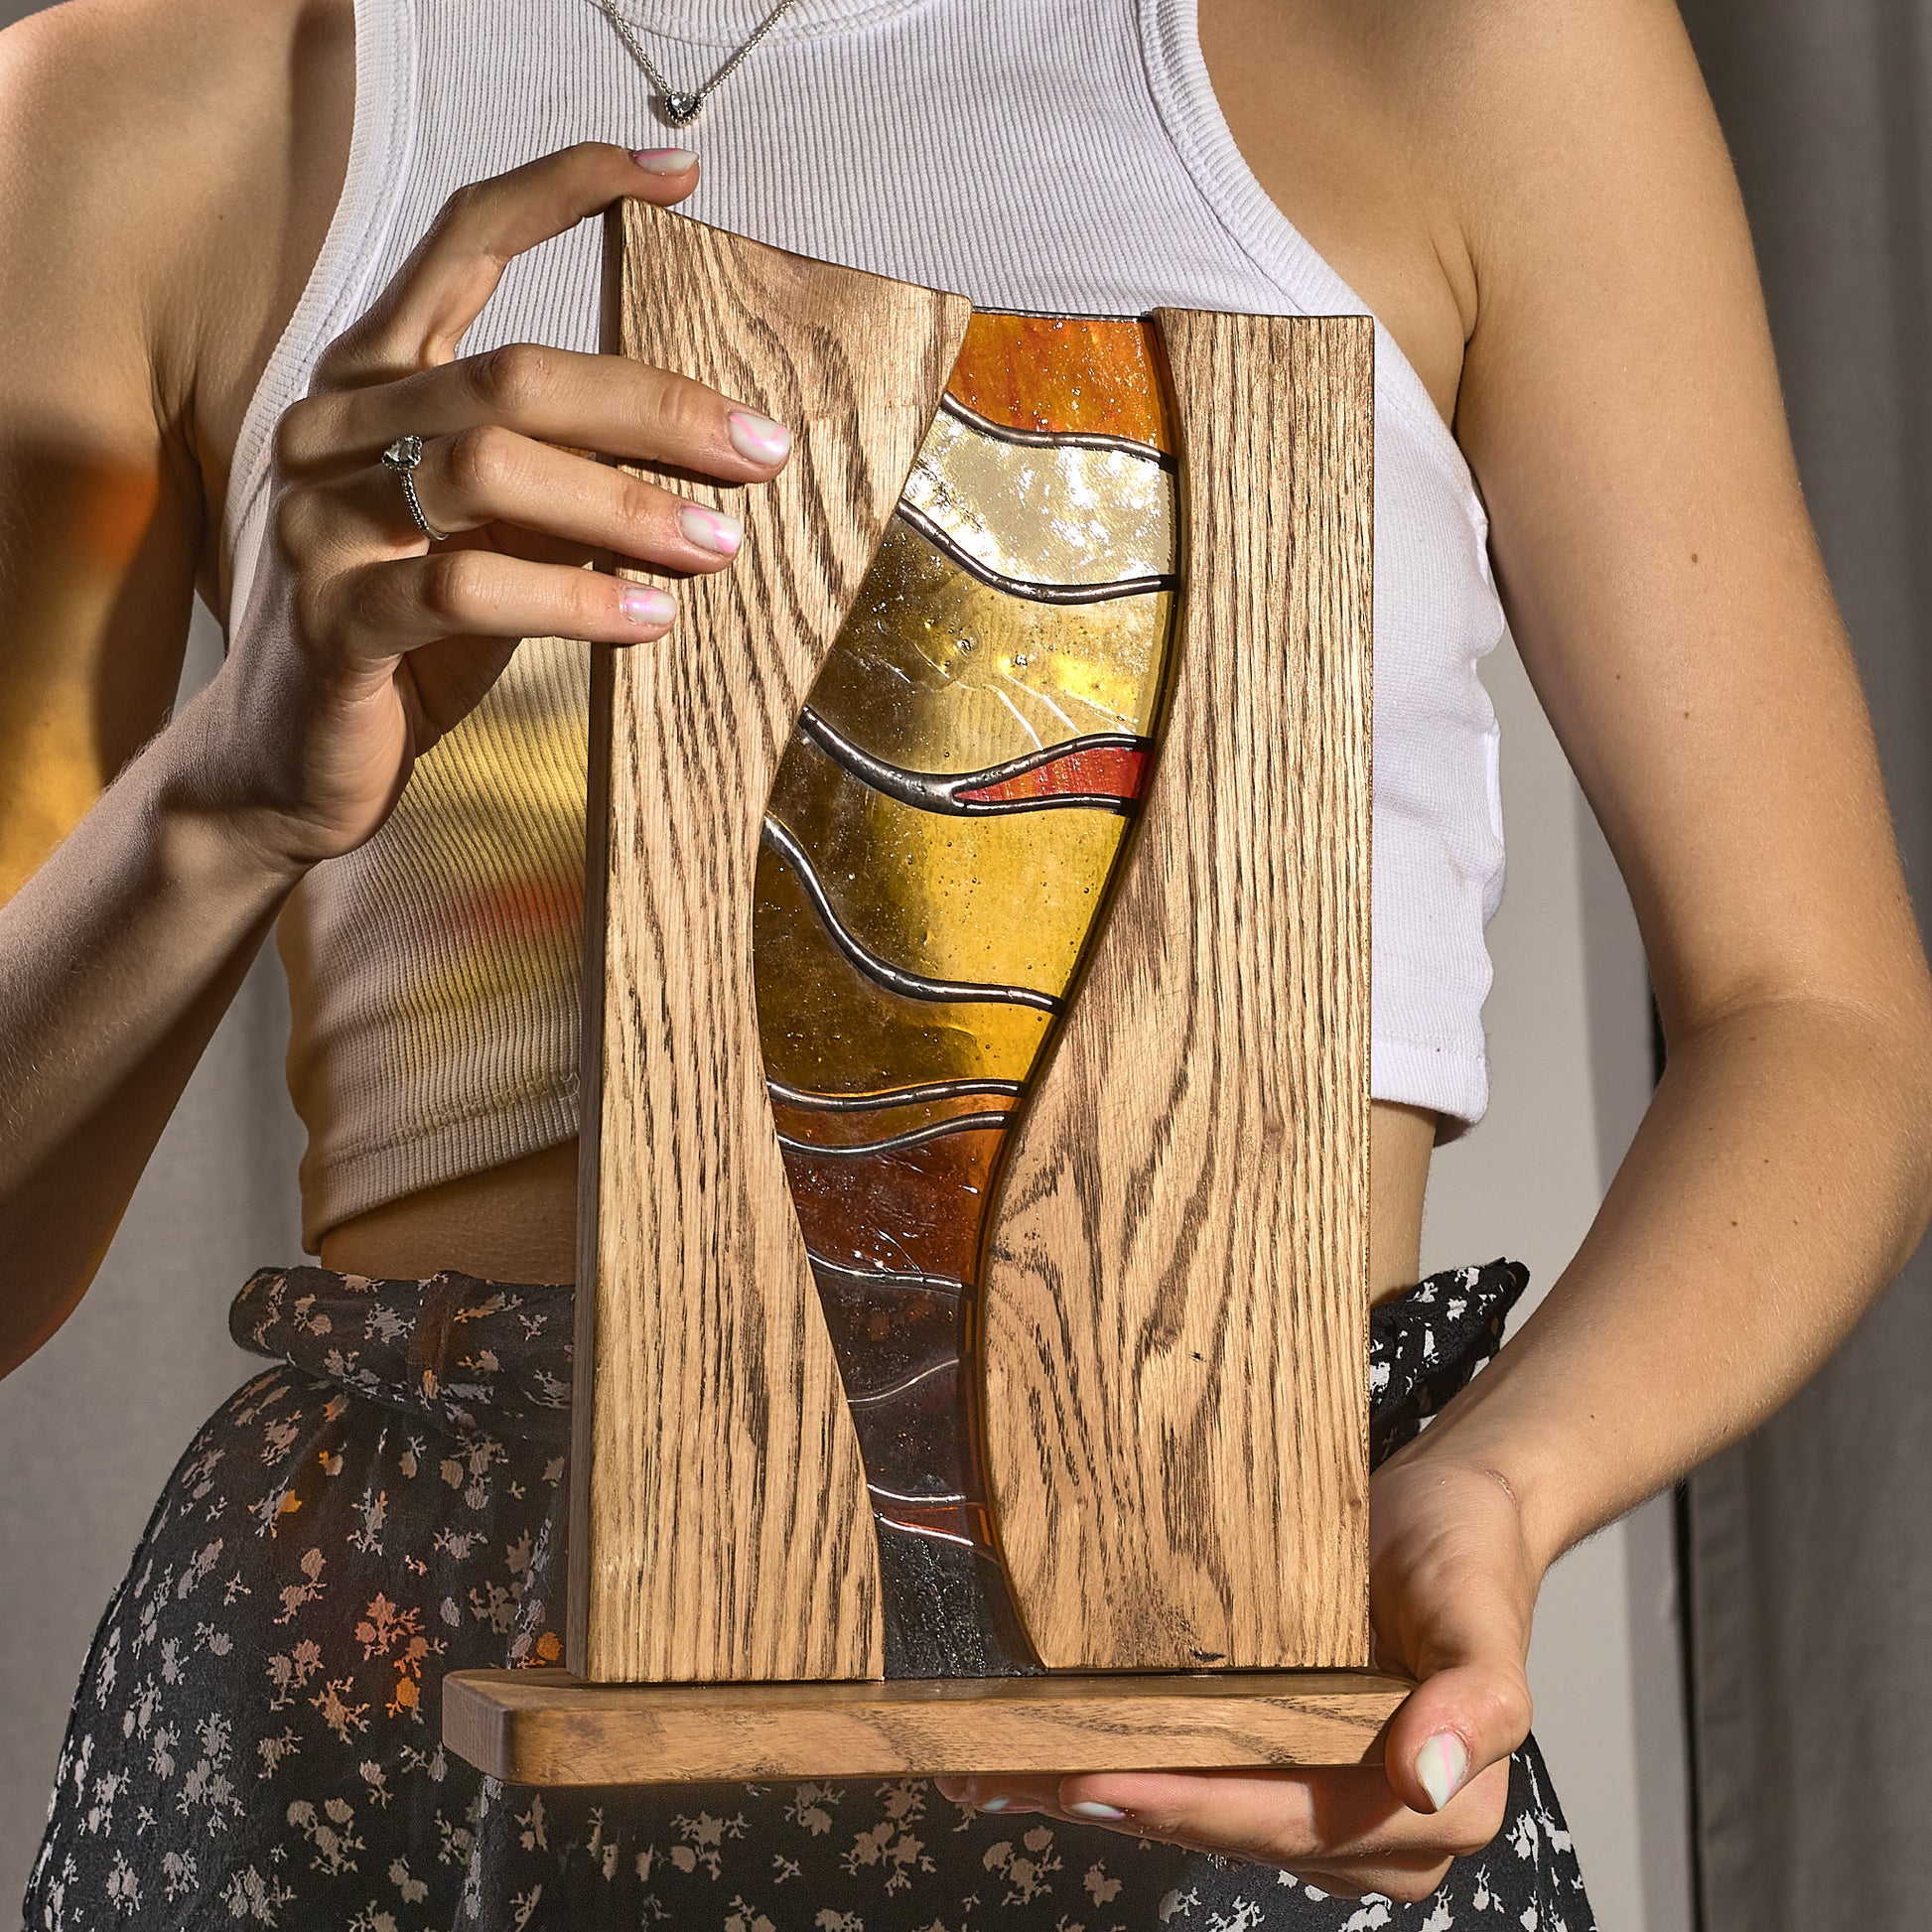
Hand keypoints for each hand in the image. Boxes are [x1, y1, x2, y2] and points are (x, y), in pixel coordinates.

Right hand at [201, 141, 791, 873]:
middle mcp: (332, 429)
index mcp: (371, 378)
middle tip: (758, 449)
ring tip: (718, 544)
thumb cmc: (408, 640)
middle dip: (653, 407)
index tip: (678, 175)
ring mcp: (319, 521)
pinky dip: (572, 601)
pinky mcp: (332, 620)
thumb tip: (706, 453)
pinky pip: (463, 588)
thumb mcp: (491, 539)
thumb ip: (558, 480)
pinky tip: (648, 619)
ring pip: (486, 471)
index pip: (463, 239)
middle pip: (511, 374)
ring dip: (624, 505)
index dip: (566, 188)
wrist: (287, 764)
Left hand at [936, 1449, 1540, 1903]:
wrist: (1454, 1512)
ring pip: (1212, 1818)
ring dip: (1117, 1797)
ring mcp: (1331, 1810)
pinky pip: (1211, 1784)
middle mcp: (1381, 1831)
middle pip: (1236, 1830)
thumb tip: (1426, 1780)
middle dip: (1128, 1806)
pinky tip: (1062, 1756)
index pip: (1293, 1821)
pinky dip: (1139, 1773)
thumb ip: (1475, 1699)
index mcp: (1438, 1808)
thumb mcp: (1478, 1610)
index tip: (1100, 1782)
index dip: (1193, 1805)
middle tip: (1020, 1777)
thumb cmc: (1466, 1558)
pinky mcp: (1291, 1773)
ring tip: (1011, 1773)